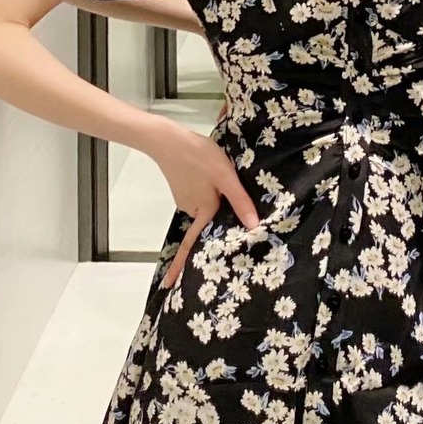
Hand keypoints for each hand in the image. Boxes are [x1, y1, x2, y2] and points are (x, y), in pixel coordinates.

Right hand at [149, 120, 258, 288]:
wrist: (168, 139)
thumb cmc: (199, 156)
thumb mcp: (226, 176)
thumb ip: (240, 200)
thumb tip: (254, 226)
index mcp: (203, 211)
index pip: (193, 244)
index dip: (180, 266)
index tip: (169, 284)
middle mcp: (192, 210)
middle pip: (206, 223)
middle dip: (215, 221)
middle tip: (223, 211)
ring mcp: (185, 200)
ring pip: (205, 207)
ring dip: (215, 199)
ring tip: (222, 180)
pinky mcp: (183, 189)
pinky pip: (200, 197)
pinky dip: (208, 191)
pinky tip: (211, 175)